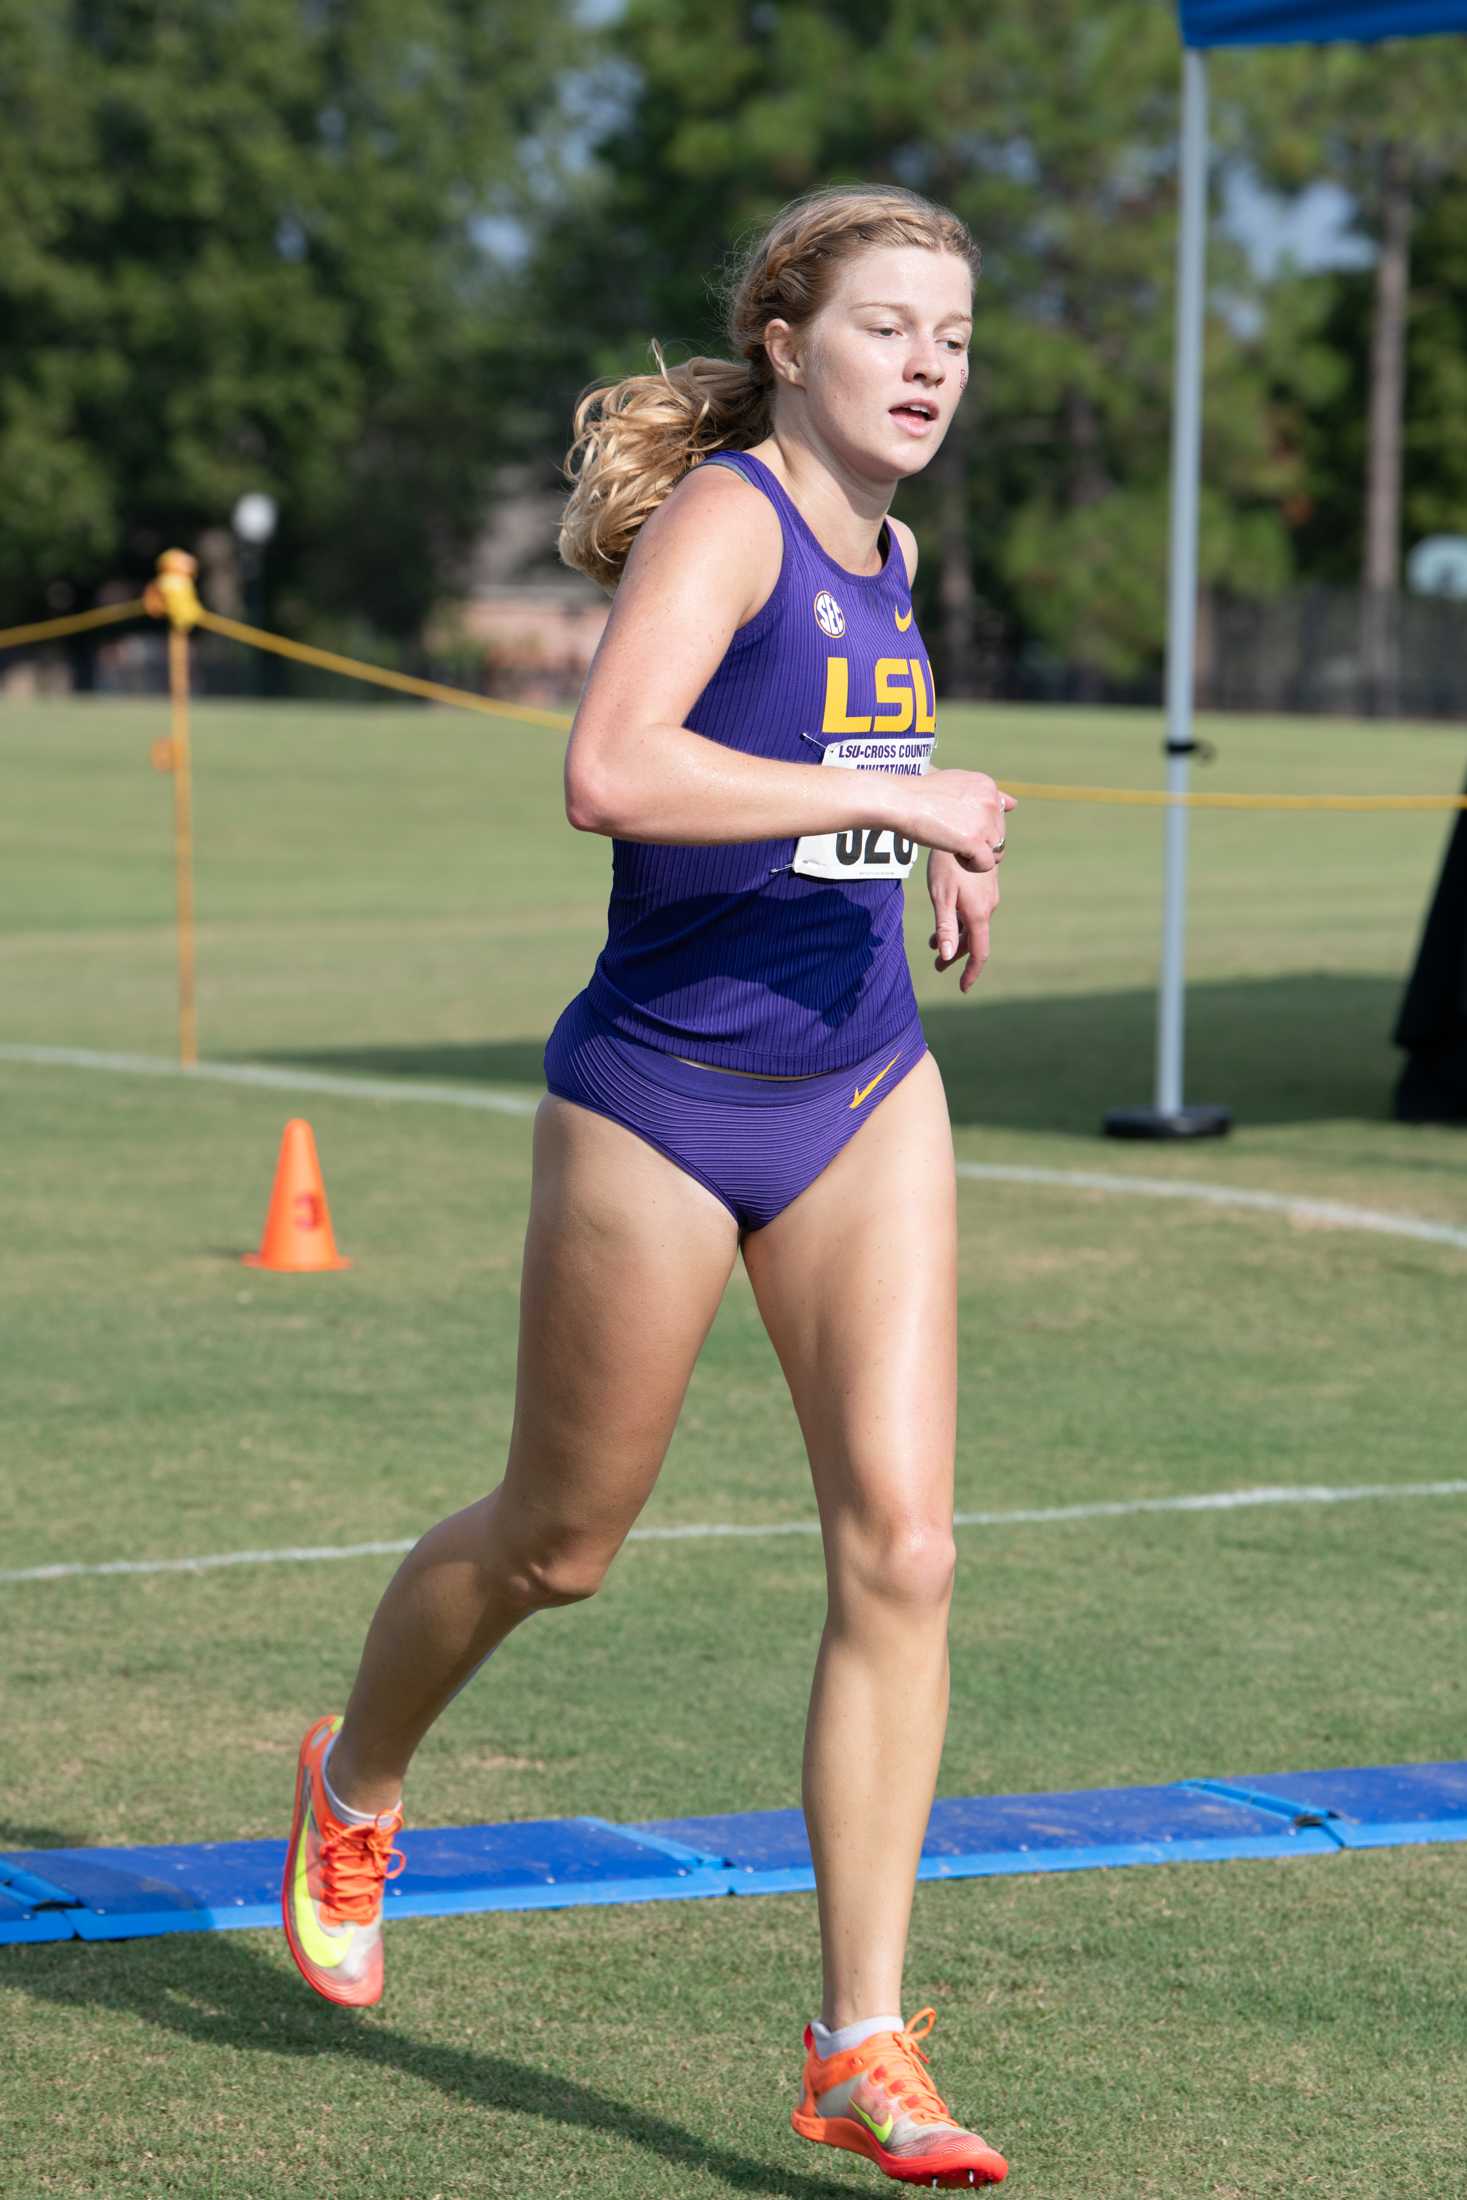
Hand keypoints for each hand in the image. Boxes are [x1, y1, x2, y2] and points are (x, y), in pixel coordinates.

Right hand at [915, 769, 1014, 872]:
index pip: (998, 817)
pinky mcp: (975, 840)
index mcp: (988, 786)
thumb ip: (984, 794)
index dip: (979, 828)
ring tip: (953, 846)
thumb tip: (1014, 804)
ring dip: (976, 854)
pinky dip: (972, 866)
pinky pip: (987, 864)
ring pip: (996, 851)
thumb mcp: (957, 784)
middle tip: (951, 835)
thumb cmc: (921, 795)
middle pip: (999, 835)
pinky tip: (956, 857)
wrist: (901, 801)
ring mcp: (984, 821)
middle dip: (979, 842)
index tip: (956, 823)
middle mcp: (991, 801)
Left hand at [928, 848, 999, 993]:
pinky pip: (975, 910)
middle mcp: (989, 907)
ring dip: (956, 936)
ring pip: (973, 924)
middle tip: (937, 965)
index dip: (971, 973)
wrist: (966, 827)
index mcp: (979, 913)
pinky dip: (960, 919)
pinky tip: (946, 915)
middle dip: (956, 954)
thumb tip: (947, 957)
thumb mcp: (941, 897)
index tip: (962, 988)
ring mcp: (990, 895)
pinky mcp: (987, 883)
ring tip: (933, 944)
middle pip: (974, 939)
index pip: (979, 953)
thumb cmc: (947, 863)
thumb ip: (946, 927)